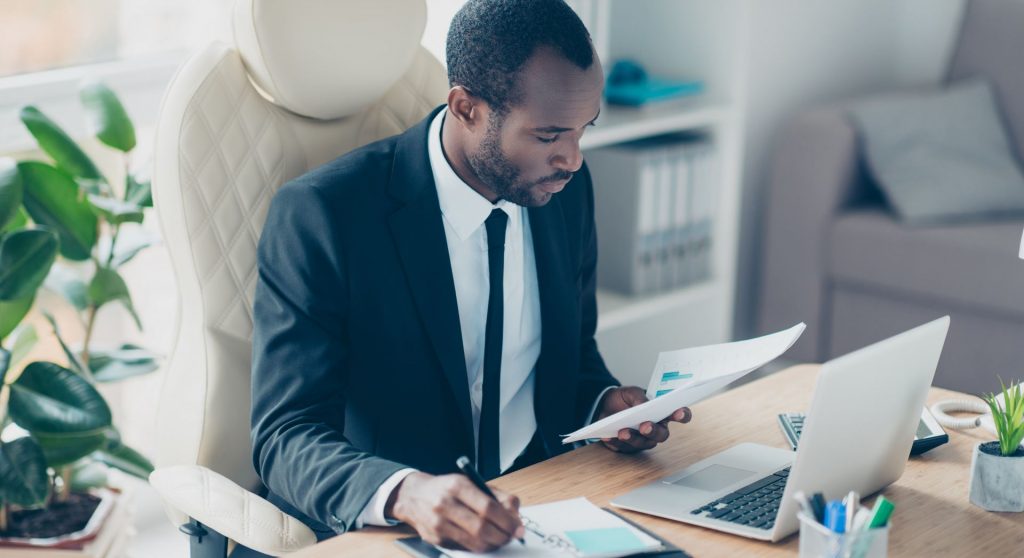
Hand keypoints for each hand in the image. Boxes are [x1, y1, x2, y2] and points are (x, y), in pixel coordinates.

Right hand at [386, 472, 524, 552]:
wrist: (414, 496)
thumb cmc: (446, 489)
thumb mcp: (470, 482)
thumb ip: (496, 495)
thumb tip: (515, 514)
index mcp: (457, 486)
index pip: (488, 507)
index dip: (507, 520)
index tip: (517, 527)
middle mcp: (445, 504)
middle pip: (481, 527)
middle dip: (503, 535)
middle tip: (512, 536)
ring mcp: (438, 523)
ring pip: (474, 541)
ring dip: (493, 544)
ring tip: (501, 539)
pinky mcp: (435, 538)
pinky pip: (464, 547)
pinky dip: (479, 546)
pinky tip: (485, 541)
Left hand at [595, 386, 691, 452]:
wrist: (604, 405)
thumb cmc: (623, 399)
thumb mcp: (630, 392)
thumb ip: (638, 397)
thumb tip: (643, 406)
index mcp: (661, 413)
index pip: (678, 415)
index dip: (682, 415)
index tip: (679, 412)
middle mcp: (655, 429)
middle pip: (662, 435)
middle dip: (653, 431)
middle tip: (645, 426)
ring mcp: (642, 439)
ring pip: (643, 443)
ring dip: (633, 438)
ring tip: (622, 432)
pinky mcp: (627, 447)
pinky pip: (624, 448)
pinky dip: (616, 442)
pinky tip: (609, 436)